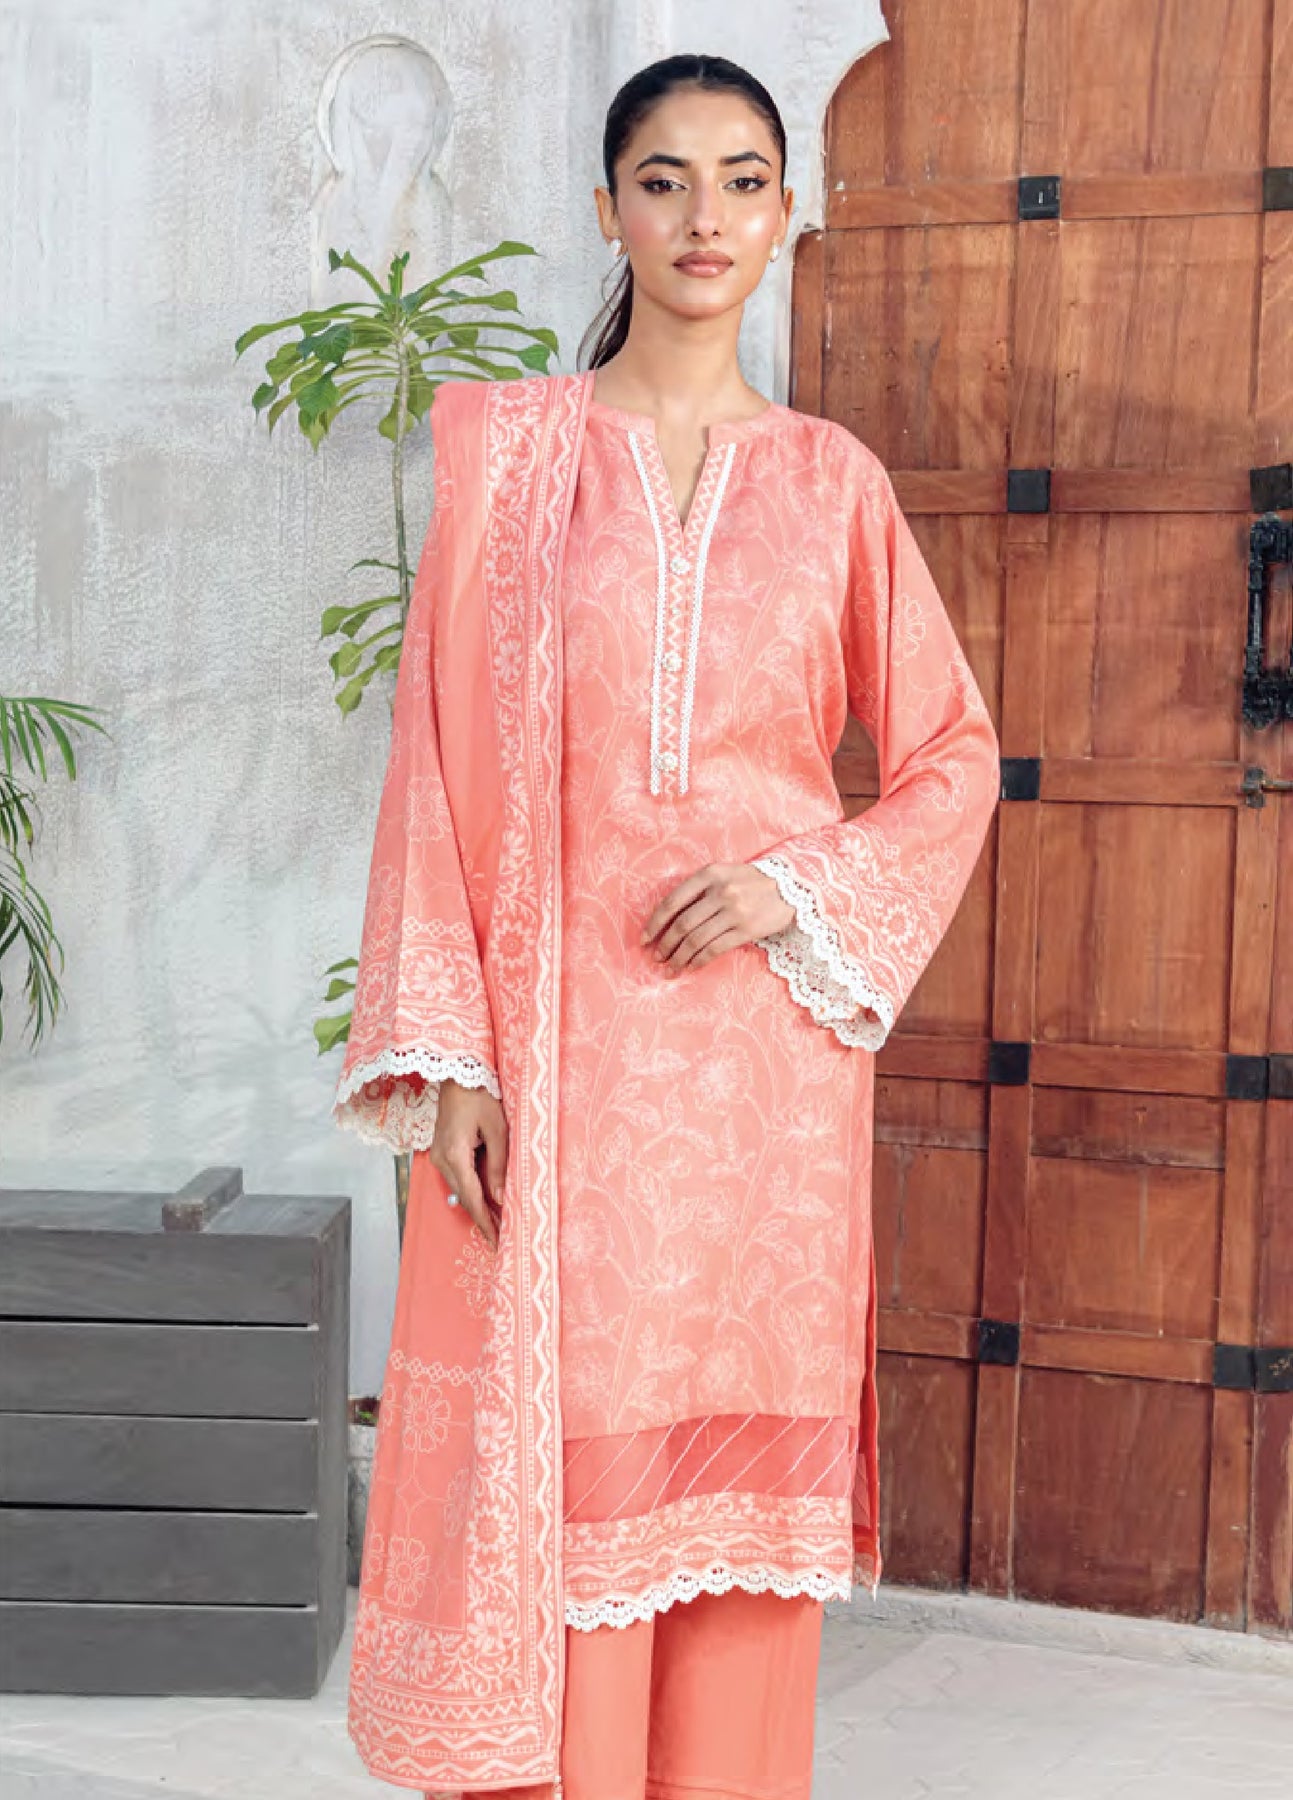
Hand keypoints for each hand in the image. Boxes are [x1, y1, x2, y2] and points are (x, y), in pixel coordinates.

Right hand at [429, 1079, 507, 1251]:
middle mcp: (441, 1159)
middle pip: (463, 1197)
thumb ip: (498, 1165)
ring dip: (477, 1206)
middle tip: (500, 1240)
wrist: (458, 1073)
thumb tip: (500, 1198)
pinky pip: (456, 1177)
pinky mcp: (441, 1150)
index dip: (485, 1222)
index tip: (497, 1241)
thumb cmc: (481, 1096)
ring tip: (496, 1224)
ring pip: (459, 1189)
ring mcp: (438, 1155)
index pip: (471, 1197)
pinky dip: (471, 1191)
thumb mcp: (498, 1129)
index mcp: (455, 1154)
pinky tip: (485, 1200)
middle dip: (482, 1219)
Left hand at [640, 862, 794, 974]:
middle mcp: (720, 892)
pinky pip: (715, 949)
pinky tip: (690, 967)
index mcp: (709, 874)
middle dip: (665, 945)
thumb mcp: (724, 874)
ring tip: (669, 968)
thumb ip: (699, 889)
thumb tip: (668, 919)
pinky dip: (698, 961)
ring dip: (679, 958)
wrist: (791, 886)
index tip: (644, 939)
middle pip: (682, 925)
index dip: (654, 923)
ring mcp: (734, 912)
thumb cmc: (751, 882)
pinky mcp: (746, 930)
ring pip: (696, 940)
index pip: (672, 901)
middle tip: (656, 957)